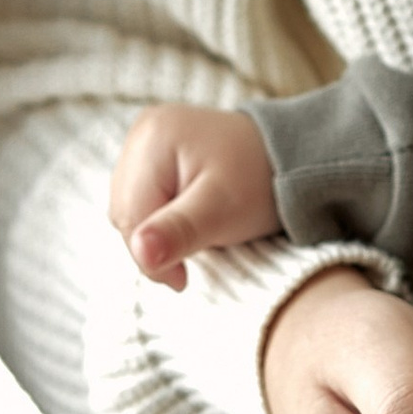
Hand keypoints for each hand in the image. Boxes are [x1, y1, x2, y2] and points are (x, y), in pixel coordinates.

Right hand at [110, 106, 277, 290]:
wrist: (286, 157)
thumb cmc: (259, 181)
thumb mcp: (222, 210)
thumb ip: (178, 230)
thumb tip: (141, 253)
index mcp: (154, 137)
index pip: (130, 215)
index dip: (150, 256)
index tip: (181, 281)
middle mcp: (142, 132)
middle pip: (125, 212)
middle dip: (154, 243)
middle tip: (192, 260)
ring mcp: (145, 142)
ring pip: (130, 210)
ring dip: (156, 234)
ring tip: (197, 233)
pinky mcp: (151, 157)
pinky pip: (140, 201)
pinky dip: (160, 220)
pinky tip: (188, 221)